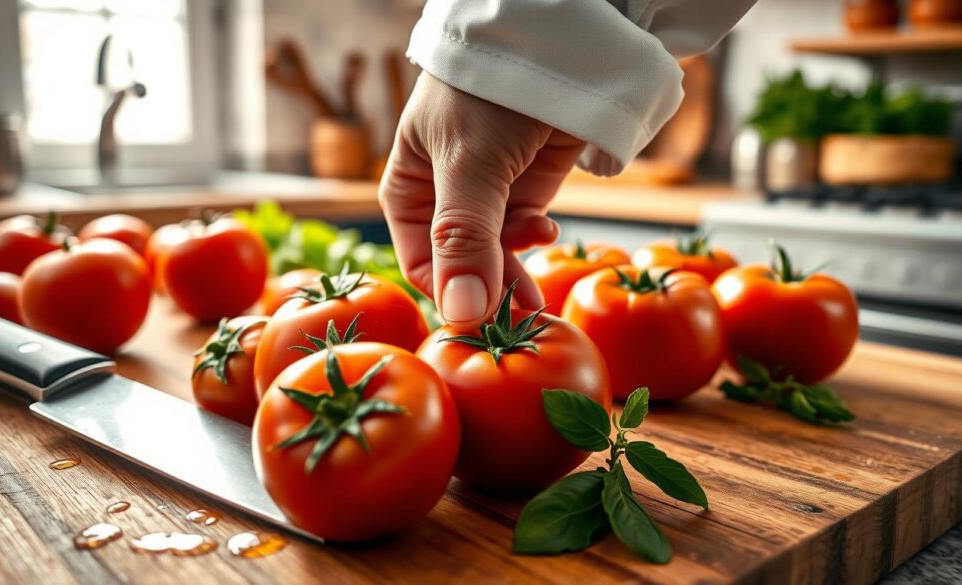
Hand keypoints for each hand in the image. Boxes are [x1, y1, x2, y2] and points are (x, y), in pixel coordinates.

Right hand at [379, 72, 584, 327]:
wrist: (552, 40)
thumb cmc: (487, 91)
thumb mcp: (469, 164)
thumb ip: (463, 239)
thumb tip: (459, 316)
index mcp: (408, 191)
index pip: (420, 265)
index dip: (449, 296)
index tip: (480, 321)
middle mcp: (444, 198)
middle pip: (461, 266)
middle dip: (489, 290)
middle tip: (521, 317)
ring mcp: (488, 194)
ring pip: (496, 255)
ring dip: (516, 271)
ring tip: (536, 288)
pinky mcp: (526, 188)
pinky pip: (524, 232)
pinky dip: (534, 239)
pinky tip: (547, 231)